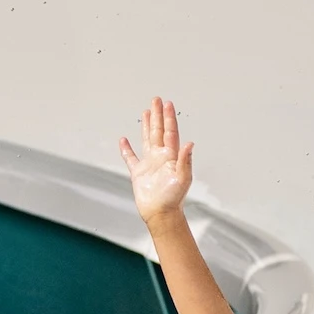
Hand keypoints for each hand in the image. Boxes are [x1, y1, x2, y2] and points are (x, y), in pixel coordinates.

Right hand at [118, 95, 193, 224]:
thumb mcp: (183, 178)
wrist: (161, 214)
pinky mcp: (139, 173)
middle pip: (158, 131)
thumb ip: (185, 160)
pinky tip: (123, 140)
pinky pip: (131, 158)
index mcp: (171, 156)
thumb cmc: (174, 198)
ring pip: (147, 139)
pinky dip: (126, 149)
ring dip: (146, 125)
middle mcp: (161, 157)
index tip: (167, 104)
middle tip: (157, 99)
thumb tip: (190, 143)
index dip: (169, 118)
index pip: (170, 132)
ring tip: (146, 112)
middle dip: (158, 115)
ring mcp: (149, 164)